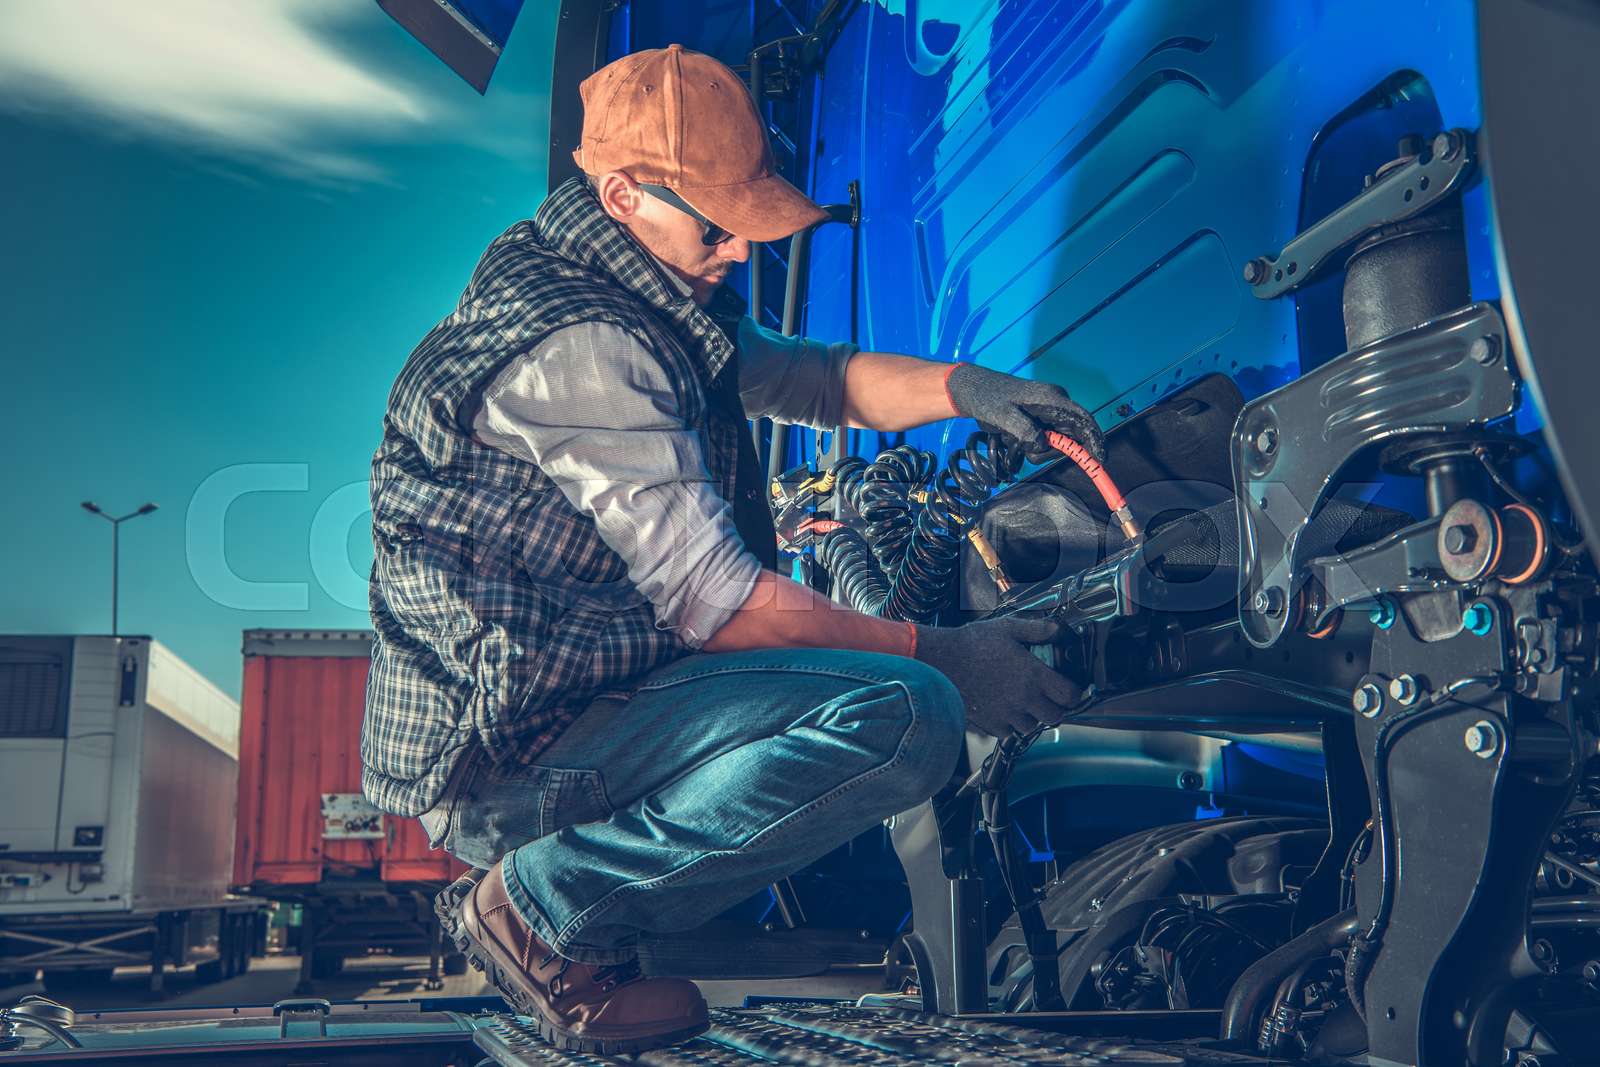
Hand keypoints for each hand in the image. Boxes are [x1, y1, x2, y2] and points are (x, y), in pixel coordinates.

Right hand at [912, 617, 1080, 736]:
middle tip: (1049, 697)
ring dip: (1033, 717)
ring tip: (1024, 702)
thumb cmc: (971, 643)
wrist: (940, 661)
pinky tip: (1004, 708)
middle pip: (1056, 717)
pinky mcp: (989, 723)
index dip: (1074, 692)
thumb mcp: (1007, 628)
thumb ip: (1037, 629)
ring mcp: (1007, 714)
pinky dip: (1010, 724)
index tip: (1069, 688)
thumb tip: (1058, 630)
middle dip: (1056, 708)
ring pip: (1032, 727)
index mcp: (1033, 675)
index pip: (1070, 696)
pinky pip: (1008, 732)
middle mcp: (1024, 698)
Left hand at [945, 363, 1105, 462]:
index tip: (1100, 459)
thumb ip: (1024, 430)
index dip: (1095, 440)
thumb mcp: (1003, 415)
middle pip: (1071, 437)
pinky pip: (1045, 440)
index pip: (1084, 420)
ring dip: (1037, 449)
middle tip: (1025, 449)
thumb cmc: (988, 397)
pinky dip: (1032, 446)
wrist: (973, 390)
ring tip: (1013, 439)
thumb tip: (1042, 443)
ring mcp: (1049, 412)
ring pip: (1056, 442)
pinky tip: (1014, 438)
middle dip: (1051, 450)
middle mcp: (1056, 404)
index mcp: (1052, 398)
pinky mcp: (1041, 419)